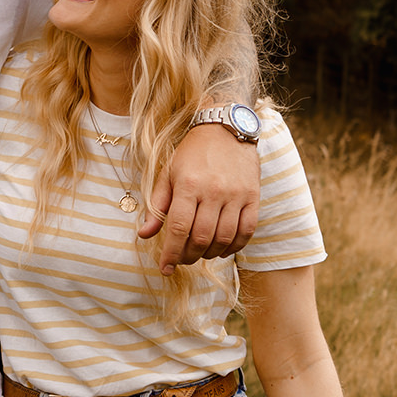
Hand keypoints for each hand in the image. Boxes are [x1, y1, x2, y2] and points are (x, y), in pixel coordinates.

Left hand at [138, 122, 259, 272]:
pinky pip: (246, 231)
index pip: (178, 228)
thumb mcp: (168, 174)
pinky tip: (222, 248)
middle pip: (201, 237)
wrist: (226, 127)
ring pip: (224, 238)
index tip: (165, 268)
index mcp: (188, 185)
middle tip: (182, 260)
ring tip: (201, 253)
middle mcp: (213, 191)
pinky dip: (234, 246)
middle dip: (189, 256)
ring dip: (210, 253)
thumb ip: (157, 206)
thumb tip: (143, 235)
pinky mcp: (253, 196)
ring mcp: (236, 194)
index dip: (170, 253)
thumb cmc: (192, 153)